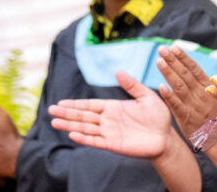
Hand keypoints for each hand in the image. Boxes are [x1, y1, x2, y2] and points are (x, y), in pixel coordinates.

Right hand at [49, 71, 172, 158]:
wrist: (166, 137)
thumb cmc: (158, 117)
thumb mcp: (146, 96)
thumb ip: (132, 85)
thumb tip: (117, 71)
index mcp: (113, 107)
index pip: (90, 105)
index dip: (75, 104)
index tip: (60, 103)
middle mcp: (108, 120)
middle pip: (83, 116)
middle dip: (67, 113)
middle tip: (50, 110)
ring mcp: (109, 133)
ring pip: (86, 128)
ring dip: (70, 125)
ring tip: (54, 122)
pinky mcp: (113, 144)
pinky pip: (96, 141)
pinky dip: (84, 138)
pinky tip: (73, 134)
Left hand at [155, 45, 216, 136]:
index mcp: (210, 86)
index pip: (194, 68)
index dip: (184, 57)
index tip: (174, 47)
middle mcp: (202, 93)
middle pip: (185, 74)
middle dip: (173, 60)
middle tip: (162, 49)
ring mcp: (194, 105)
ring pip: (180, 87)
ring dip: (169, 73)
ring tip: (159, 61)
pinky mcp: (187, 118)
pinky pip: (177, 106)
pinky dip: (170, 97)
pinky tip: (161, 87)